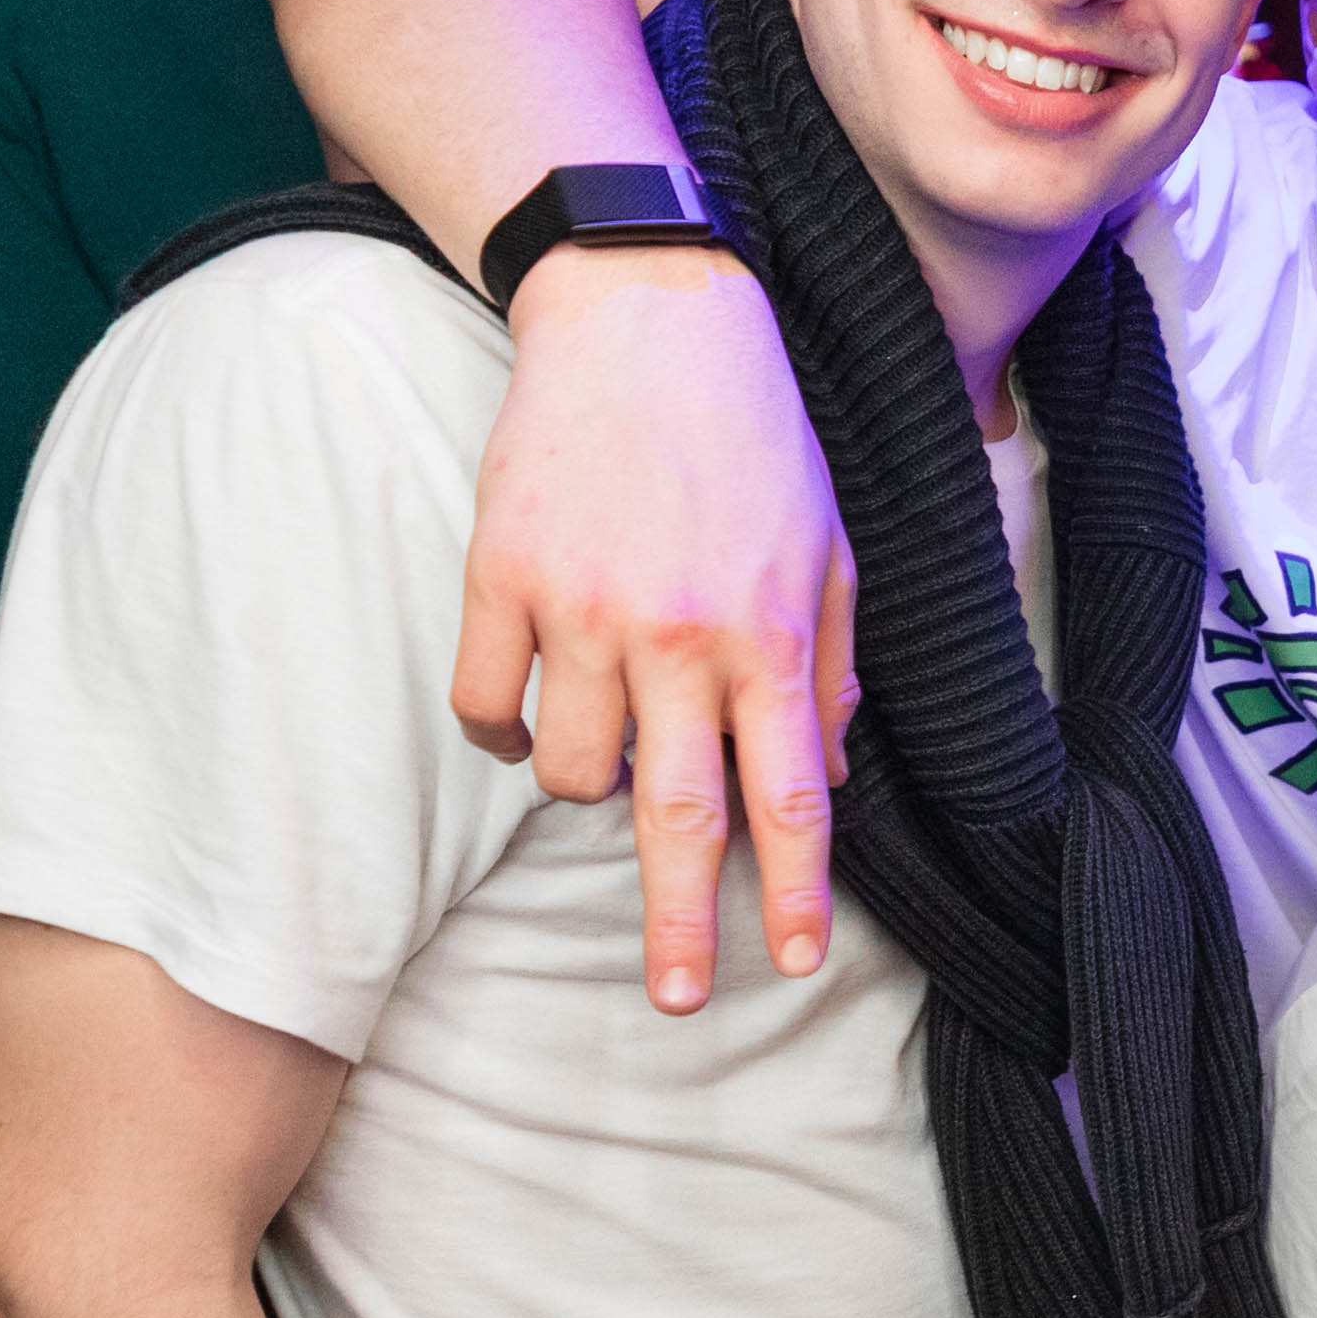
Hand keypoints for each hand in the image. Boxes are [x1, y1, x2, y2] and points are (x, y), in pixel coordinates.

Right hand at [456, 256, 852, 1011]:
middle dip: (681, 923)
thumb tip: (825, 776)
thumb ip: (828, 665)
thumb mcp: (827, 546)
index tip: (795, 961)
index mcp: (768, 633)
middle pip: (678, 817)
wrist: (646, 316)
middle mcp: (679, 635)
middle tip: (678, 1002)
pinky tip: (529, 708)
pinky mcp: (501, 577)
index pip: (790, 795)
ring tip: (603, 738)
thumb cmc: (752, 434)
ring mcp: (583, 610)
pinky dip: (505, 732)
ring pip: (569, 772)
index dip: (793, 890)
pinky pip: (488, 708)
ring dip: (584, 786)